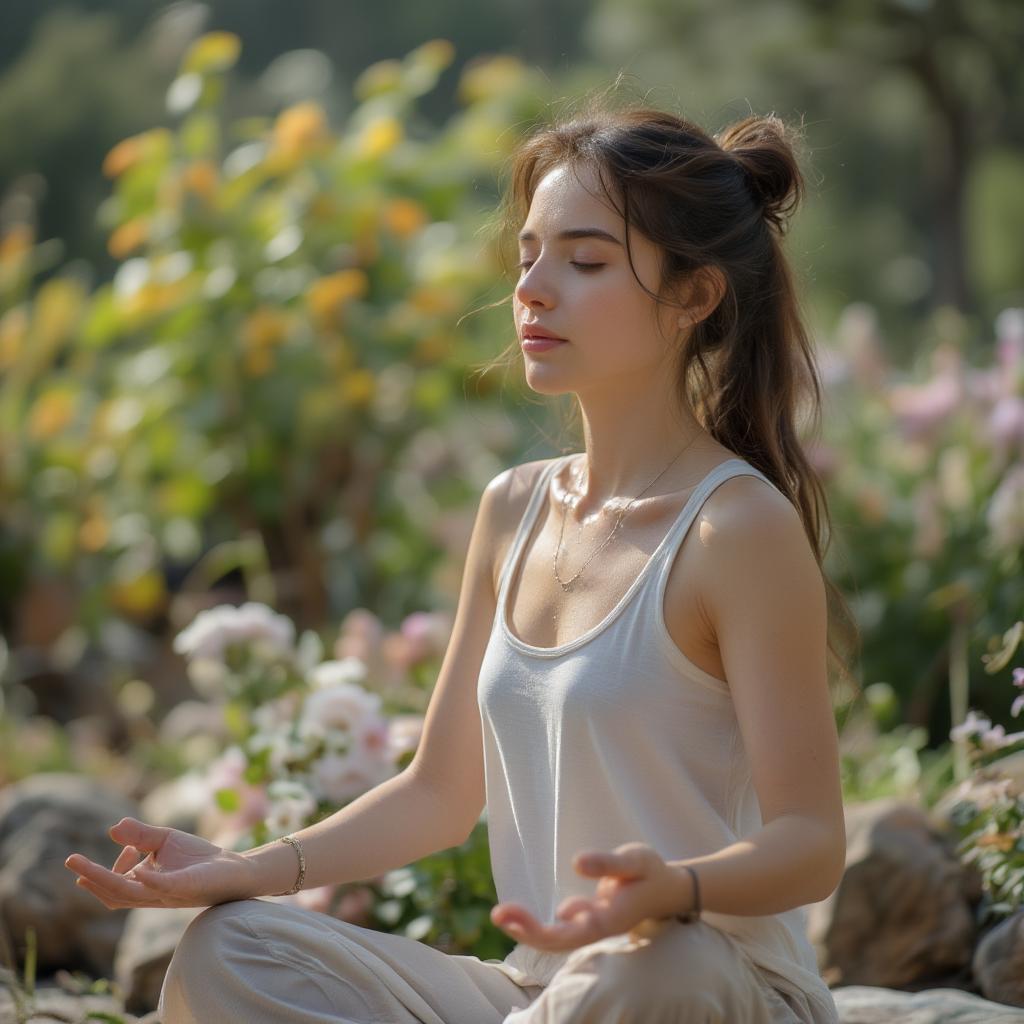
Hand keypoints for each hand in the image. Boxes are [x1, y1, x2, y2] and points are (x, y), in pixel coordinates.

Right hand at [65, 817, 259, 909]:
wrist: (235, 869)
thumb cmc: (199, 858)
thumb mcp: (166, 840)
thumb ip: (140, 835)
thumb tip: (113, 828)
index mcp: (145, 885)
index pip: (114, 886)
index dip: (101, 873)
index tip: (108, 854)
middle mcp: (152, 893)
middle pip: (113, 892)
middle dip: (91, 878)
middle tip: (70, 861)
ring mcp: (168, 893)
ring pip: (129, 894)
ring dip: (106, 880)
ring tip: (84, 871)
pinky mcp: (186, 887)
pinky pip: (164, 887)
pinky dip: (150, 880)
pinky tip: (140, 870)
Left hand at [490, 842, 690, 951]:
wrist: (666, 889)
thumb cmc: (651, 872)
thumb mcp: (636, 859)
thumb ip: (608, 862)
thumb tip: (577, 863)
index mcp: (612, 918)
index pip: (578, 931)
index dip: (552, 928)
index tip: (529, 913)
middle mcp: (599, 928)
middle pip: (561, 941)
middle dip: (529, 931)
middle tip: (498, 915)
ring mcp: (591, 927)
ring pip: (556, 938)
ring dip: (527, 928)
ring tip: (499, 916)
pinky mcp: (585, 920)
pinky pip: (557, 929)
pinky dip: (536, 923)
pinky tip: (516, 916)